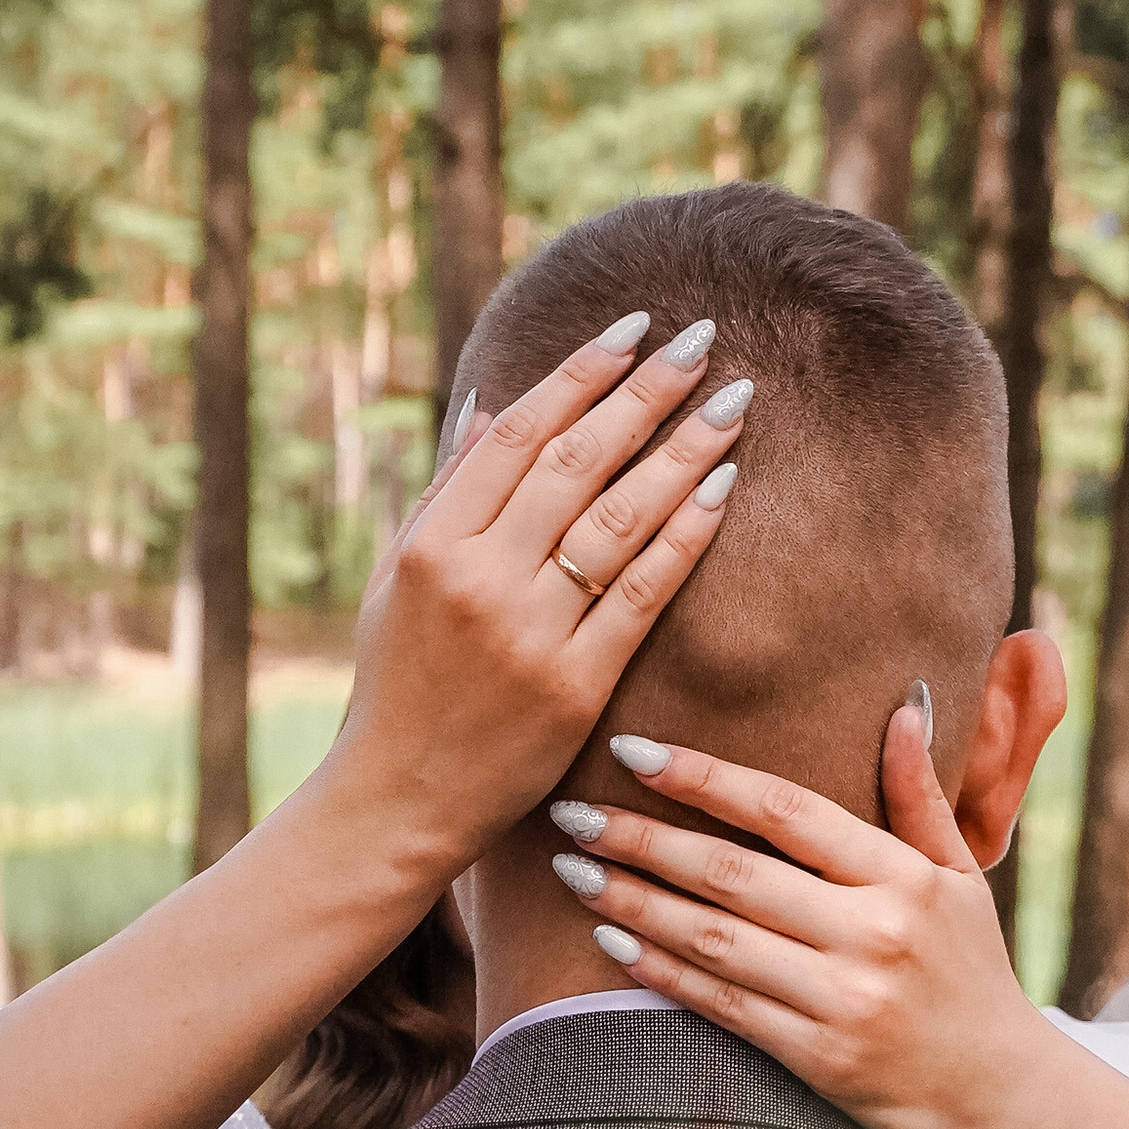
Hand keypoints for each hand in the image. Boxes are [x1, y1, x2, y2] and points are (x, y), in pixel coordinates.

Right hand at [331, 317, 747, 869]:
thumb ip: (445, 490)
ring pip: (620, 519)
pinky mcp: (576, 684)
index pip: (519, 434)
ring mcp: (529, 632)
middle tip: (702, 339)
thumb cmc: (396, 683)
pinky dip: (685, 536)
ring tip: (733, 401)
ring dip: (683, 451)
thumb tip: (491, 402)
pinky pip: (643, 594)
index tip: (632, 329)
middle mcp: (479, 579)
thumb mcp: (394, 578)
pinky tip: (724, 488)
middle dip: (647, 393)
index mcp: (431, 544)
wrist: (397, 799)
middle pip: (579, 463)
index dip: (581, 374)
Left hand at [540, 693, 1060, 1128]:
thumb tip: (906, 704)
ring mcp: (844, 999)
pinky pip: (723, 1005)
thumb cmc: (973, 972)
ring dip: (633, 903)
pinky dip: (660, 973)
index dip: (703, 776)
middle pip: (733, 872)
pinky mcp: (820, 1059)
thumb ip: (921, 793)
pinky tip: (611, 944)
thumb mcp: (961, 875)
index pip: (785, 809)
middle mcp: (873, 932)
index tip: (633, 751)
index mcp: (902, 876)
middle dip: (641, 838)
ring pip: (715, 939)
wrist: (1005, 1092)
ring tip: (573, 871)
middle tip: (571, 811)